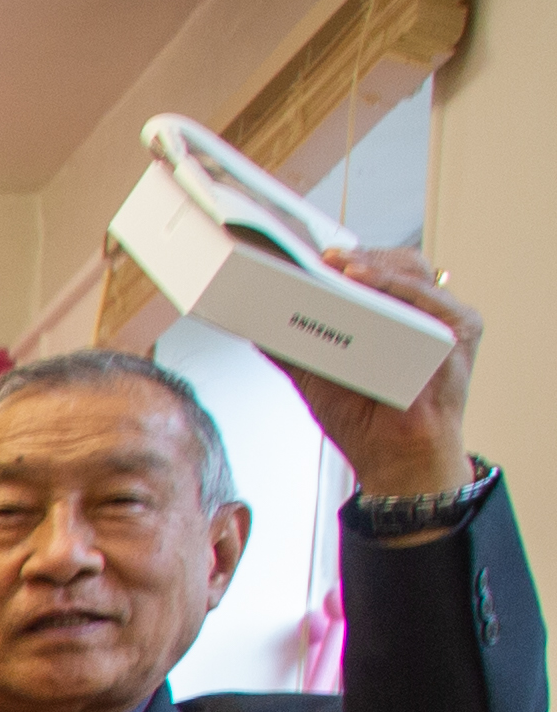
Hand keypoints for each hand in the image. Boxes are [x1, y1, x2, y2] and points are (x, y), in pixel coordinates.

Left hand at [291, 245, 485, 501]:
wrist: (395, 457)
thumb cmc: (365, 418)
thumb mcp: (314, 374)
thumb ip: (288, 346)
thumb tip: (249, 320)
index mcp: (391, 313)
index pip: (368, 269)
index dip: (338, 258)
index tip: (302, 253)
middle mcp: (420, 309)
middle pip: (390, 262)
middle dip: (351, 256)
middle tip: (313, 256)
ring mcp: (444, 317)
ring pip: (409, 270)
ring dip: (369, 264)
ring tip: (334, 265)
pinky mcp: (461, 329)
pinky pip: (428, 296)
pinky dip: (394, 285)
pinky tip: (363, 280)